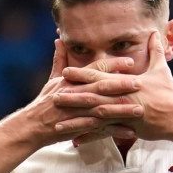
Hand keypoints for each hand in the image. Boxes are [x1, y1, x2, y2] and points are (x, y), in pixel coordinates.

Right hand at [21, 39, 142, 146]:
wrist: (33, 125)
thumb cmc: (44, 102)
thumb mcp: (52, 79)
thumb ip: (59, 60)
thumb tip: (59, 40)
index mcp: (71, 81)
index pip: (95, 69)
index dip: (113, 65)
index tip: (130, 62)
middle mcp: (76, 94)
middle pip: (101, 88)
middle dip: (121, 85)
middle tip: (140, 83)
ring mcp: (78, 112)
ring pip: (103, 110)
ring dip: (122, 110)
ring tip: (140, 109)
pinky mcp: (79, 128)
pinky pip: (101, 130)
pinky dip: (116, 131)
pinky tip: (131, 132)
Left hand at [57, 31, 172, 143]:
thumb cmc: (170, 94)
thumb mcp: (161, 70)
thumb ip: (155, 52)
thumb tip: (154, 33)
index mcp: (125, 82)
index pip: (99, 76)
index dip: (81, 73)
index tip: (65, 71)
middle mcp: (120, 97)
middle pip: (91, 95)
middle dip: (71, 96)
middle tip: (52, 96)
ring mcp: (122, 113)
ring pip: (93, 116)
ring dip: (75, 119)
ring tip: (57, 122)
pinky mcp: (126, 128)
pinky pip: (104, 134)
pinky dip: (89, 137)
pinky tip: (75, 141)